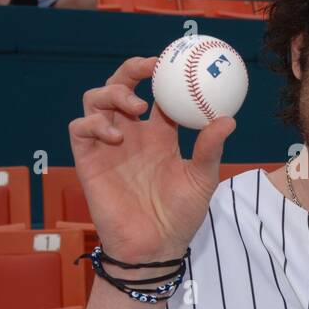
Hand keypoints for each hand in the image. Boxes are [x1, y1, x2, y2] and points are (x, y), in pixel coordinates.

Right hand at [69, 56, 234, 260]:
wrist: (155, 248)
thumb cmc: (180, 216)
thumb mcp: (202, 179)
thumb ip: (210, 148)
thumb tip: (227, 119)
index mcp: (160, 134)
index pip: (156, 92)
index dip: (162, 73)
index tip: (176, 61)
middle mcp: (131, 134)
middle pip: (121, 86)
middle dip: (131, 70)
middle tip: (149, 67)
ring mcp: (107, 145)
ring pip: (96, 100)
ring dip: (112, 93)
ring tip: (137, 106)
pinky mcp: (88, 160)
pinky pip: (80, 129)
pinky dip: (95, 123)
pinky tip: (117, 135)